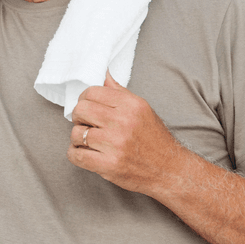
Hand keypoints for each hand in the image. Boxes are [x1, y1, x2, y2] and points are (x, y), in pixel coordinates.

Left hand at [68, 71, 186, 195]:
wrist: (169, 169)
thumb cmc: (154, 139)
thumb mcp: (142, 109)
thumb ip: (120, 92)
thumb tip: (104, 74)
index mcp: (131, 105)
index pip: (92, 92)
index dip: (84, 100)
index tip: (88, 109)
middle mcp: (123, 122)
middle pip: (80, 110)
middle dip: (79, 118)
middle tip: (87, 124)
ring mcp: (115, 144)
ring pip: (76, 133)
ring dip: (78, 138)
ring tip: (90, 141)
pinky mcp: (108, 164)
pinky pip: (76, 155)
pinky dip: (76, 154)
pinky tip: (86, 153)